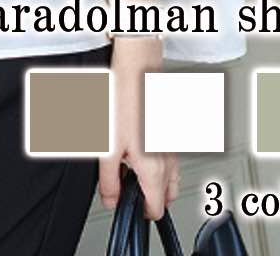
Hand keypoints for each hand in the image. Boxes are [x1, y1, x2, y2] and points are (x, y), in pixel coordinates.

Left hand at [98, 37, 179, 219]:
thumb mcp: (106, 146)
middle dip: (146, 196)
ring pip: (169, 177)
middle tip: (122, 182)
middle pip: (166, 196)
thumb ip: (109, 180)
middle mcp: (169, 161)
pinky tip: (135, 143)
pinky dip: (155, 160)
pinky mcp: (171, 132)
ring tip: (126, 161)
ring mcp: (173, 146)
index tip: (123, 204)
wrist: (137, 68)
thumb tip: (110, 201)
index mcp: (155, 170)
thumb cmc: (124, 100)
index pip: (157, 209)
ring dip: (152, 178)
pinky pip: (168, 158)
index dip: (138, 212)